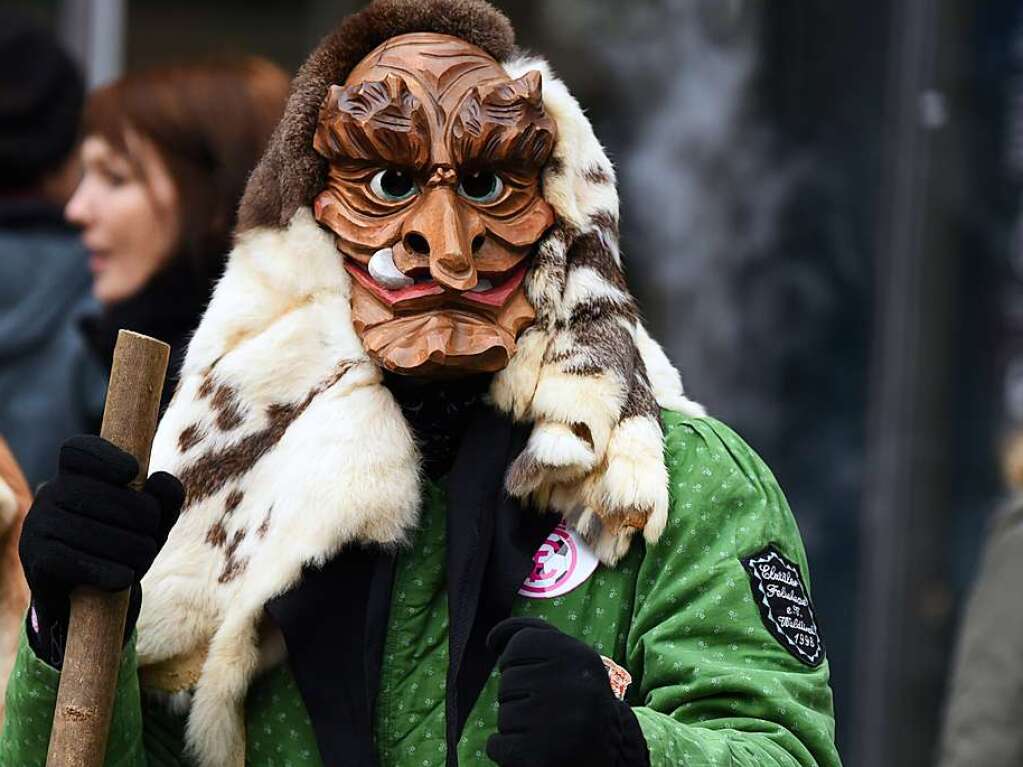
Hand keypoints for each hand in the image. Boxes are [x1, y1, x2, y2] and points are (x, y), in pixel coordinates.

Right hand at [19, 435, 182, 664]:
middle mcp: (51, 492)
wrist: (86, 592)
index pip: (79, 449)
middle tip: (153, 539)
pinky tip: (125, 578)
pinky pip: (75, 561)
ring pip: (93, 531)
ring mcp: (39, 524)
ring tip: (145, 558)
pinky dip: (107, 572)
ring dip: (132, 549)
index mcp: (76, 473)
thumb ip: (166, 497)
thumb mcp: (151, 519)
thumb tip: (160, 480)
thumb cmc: (124, 542)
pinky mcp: (36, 558)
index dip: (106, 457)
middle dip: (143, 519)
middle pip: (103, 495)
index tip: (133, 472)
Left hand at [485, 618, 649, 766]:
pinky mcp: (539, 757)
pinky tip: (536, 750)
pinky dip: (507, 750)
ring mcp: (556, 724)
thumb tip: (491, 640)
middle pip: (507, 681)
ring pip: (503, 715)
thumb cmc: (578, 697)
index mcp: (579, 657)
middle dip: (520, 697)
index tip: (543, 678)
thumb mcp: (568, 656)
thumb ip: (530, 633)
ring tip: (547, 731)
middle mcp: (571, 687)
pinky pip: (496, 745)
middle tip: (551, 711)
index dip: (522, 662)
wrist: (611, 754)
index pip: (520, 643)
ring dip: (517, 726)